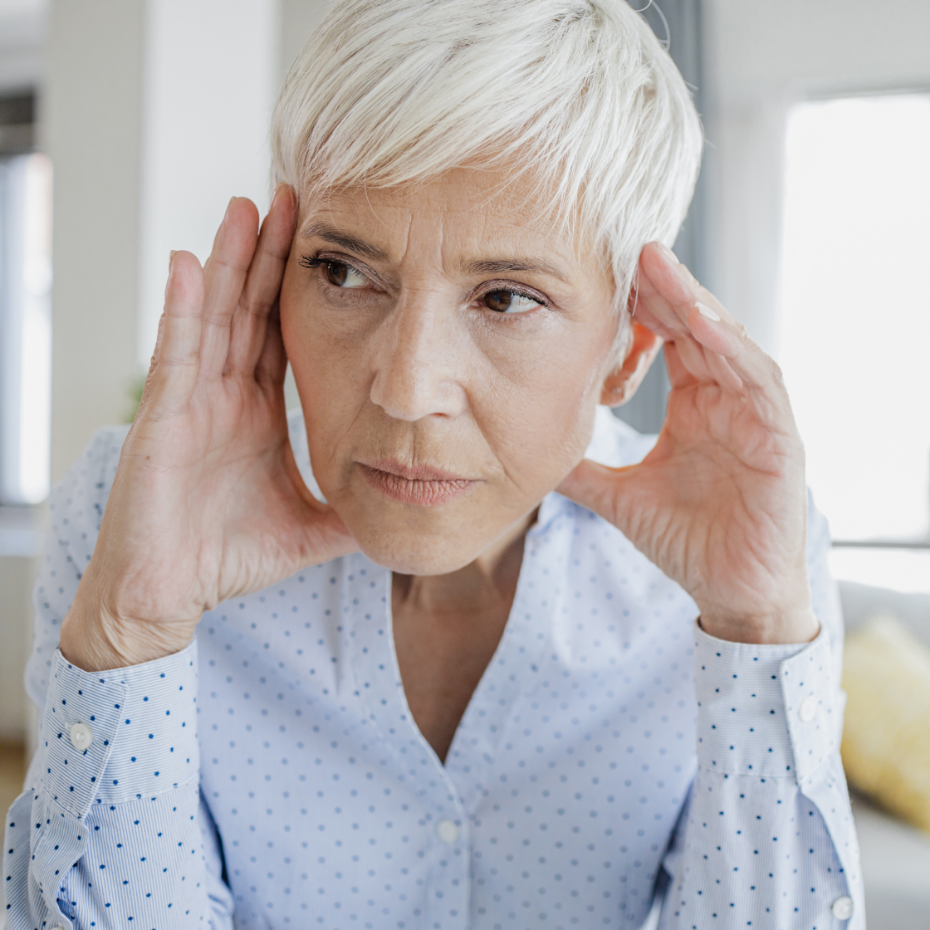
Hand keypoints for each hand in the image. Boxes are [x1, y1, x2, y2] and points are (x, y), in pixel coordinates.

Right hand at [60, 187, 357, 671]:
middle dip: (269, 256)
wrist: (169, 593)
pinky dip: (183, 309)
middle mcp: (225, 396)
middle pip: (251, 311)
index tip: (326, 242)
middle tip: (293, 196)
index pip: (282, 336)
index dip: (300, 291)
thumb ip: (354, 512)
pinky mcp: (165, 419)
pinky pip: (176, 355)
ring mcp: (192, 402)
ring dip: (229, 263)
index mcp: (257, 413)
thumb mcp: (309, 527)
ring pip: (214, 317)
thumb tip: (408, 510)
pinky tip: (192, 263)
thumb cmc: (227, 557)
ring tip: (247, 208)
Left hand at [558, 243, 817, 644]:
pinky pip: (758, 383)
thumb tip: (527, 451)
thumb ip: (580, 470)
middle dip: (666, 287)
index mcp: (695, 405)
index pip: (669, 339)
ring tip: (659, 266)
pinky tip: (700, 322)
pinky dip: (732, 350)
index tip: (600, 277)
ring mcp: (756, 416)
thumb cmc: (687, 540)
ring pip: (729, 342)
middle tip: (629, 246)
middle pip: (697, 327)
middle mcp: (727, 400)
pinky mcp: (780, 439)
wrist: (730, 592)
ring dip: (695, 302)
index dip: (640, 308)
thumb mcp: (619, 495)